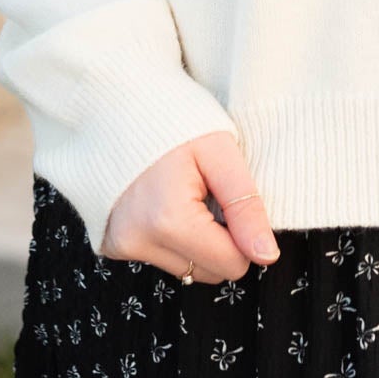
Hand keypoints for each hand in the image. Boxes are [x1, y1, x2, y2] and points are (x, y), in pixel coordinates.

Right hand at [101, 130, 279, 282]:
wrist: (122, 104)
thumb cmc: (176, 121)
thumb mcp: (221, 152)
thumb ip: (245, 205)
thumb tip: (266, 255)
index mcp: (168, 221)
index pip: (232, 264)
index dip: (244, 234)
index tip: (232, 198)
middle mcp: (138, 242)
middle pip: (209, 272)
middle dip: (220, 239)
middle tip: (209, 193)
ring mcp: (122, 246)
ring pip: (186, 268)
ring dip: (196, 240)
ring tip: (187, 194)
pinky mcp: (112, 245)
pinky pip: (160, 257)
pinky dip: (172, 237)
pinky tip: (167, 201)